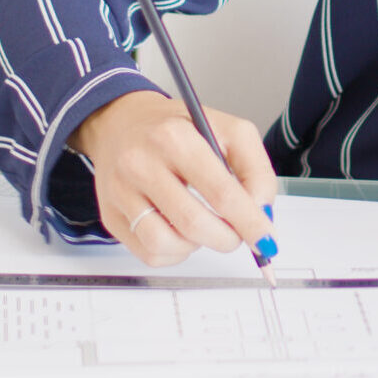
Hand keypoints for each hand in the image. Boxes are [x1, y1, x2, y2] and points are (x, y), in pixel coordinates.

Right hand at [70, 90, 278, 266]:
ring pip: (166, 245)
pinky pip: (149, 254)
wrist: (123, 123)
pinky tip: (181, 230)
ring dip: (198, 246)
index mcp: (175, 137)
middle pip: (193, 223)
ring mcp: (121, 193)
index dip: (249, 221)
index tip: (266, 239)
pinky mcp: (111, 216)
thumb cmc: (178, 128)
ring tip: (205, 226)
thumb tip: (261, 212)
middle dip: (227, 238)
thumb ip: (254, 168)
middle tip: (239, 235)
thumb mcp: (226, 129)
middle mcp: (141, 165)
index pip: (220, 191)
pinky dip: (175, 252)